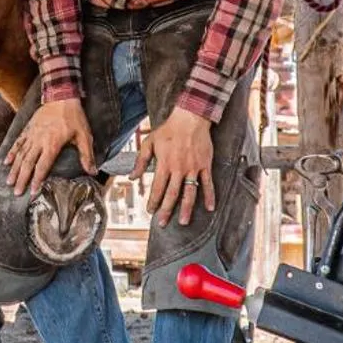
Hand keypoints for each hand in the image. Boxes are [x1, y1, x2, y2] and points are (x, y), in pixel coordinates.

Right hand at [4, 98, 94, 195]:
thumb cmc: (74, 116)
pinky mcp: (28, 129)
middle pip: (28, 163)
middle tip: (17, 192)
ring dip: (14, 169)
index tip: (33, 191)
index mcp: (52, 144)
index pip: (42, 166)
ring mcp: (32, 135)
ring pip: (20, 154)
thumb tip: (92, 171)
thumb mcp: (84, 135)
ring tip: (9, 181)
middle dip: (22, 179)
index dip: (37, 179)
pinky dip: (11, 152)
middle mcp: (39, 141)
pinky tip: (6, 161)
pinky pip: (18, 143)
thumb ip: (86, 155)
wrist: (61, 96)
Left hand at [134, 109, 213, 226]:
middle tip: (163, 223)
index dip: (153, 201)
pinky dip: (209, 196)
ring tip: (184, 221)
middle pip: (172, 194)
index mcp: (164, 164)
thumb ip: (140, 161)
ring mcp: (193, 168)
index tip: (150, 211)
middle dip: (166, 210)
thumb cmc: (168, 130)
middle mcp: (178, 168)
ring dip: (187, 208)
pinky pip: (208, 183)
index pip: (157, 188)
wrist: (190, 118)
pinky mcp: (205, 165)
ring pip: (190, 192)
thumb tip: (132, 177)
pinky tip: (209, 208)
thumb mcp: (149, 143)